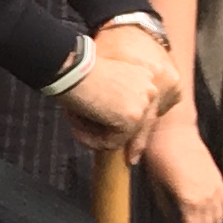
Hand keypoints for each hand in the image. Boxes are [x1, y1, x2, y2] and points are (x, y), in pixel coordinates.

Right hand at [59, 20, 178, 155]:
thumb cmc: (78, 72)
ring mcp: (143, 105)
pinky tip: (77, 128)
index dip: (131, 134)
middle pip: (137, 128)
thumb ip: (115, 101)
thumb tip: (112, 131)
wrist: (71, 68)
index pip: (142, 112)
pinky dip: (92, 139)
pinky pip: (111, 143)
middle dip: (114, 138)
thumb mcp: (105, 84)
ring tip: (75, 126)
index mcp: (145, 77)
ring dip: (96, 135)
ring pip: (122, 136)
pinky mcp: (132, 118)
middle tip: (101, 148)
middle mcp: (151, 90)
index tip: (129, 154)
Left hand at [141, 111, 222, 222]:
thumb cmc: (158, 157)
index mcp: (190, 201)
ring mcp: (217, 188)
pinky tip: (204, 211)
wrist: (173, 130)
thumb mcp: (156, 188)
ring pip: (218, 220)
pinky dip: (217, 214)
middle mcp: (208, 198)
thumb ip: (167, 212)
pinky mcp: (220, 180)